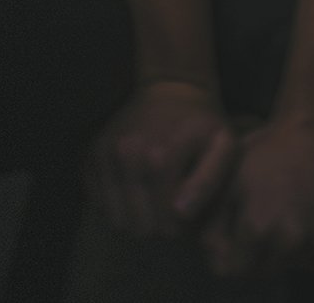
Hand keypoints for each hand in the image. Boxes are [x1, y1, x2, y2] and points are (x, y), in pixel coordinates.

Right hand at [83, 79, 237, 240]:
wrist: (170, 87)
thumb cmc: (201, 123)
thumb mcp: (223, 146)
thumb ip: (208, 182)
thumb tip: (180, 213)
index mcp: (161, 157)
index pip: (165, 227)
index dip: (180, 227)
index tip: (187, 209)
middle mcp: (126, 156)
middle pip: (138, 227)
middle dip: (157, 225)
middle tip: (169, 205)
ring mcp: (104, 154)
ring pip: (115, 221)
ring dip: (134, 218)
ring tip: (152, 198)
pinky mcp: (90, 154)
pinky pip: (97, 204)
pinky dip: (114, 204)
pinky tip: (133, 187)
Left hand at [197, 107, 313, 279]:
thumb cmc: (271, 145)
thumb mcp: (232, 175)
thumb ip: (214, 219)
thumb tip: (208, 250)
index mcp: (260, 227)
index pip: (235, 270)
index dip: (231, 254)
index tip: (237, 235)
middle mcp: (292, 242)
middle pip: (266, 271)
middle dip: (259, 254)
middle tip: (264, 220)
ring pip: (295, 265)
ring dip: (288, 250)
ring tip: (289, 213)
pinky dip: (313, 245)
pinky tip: (310, 214)